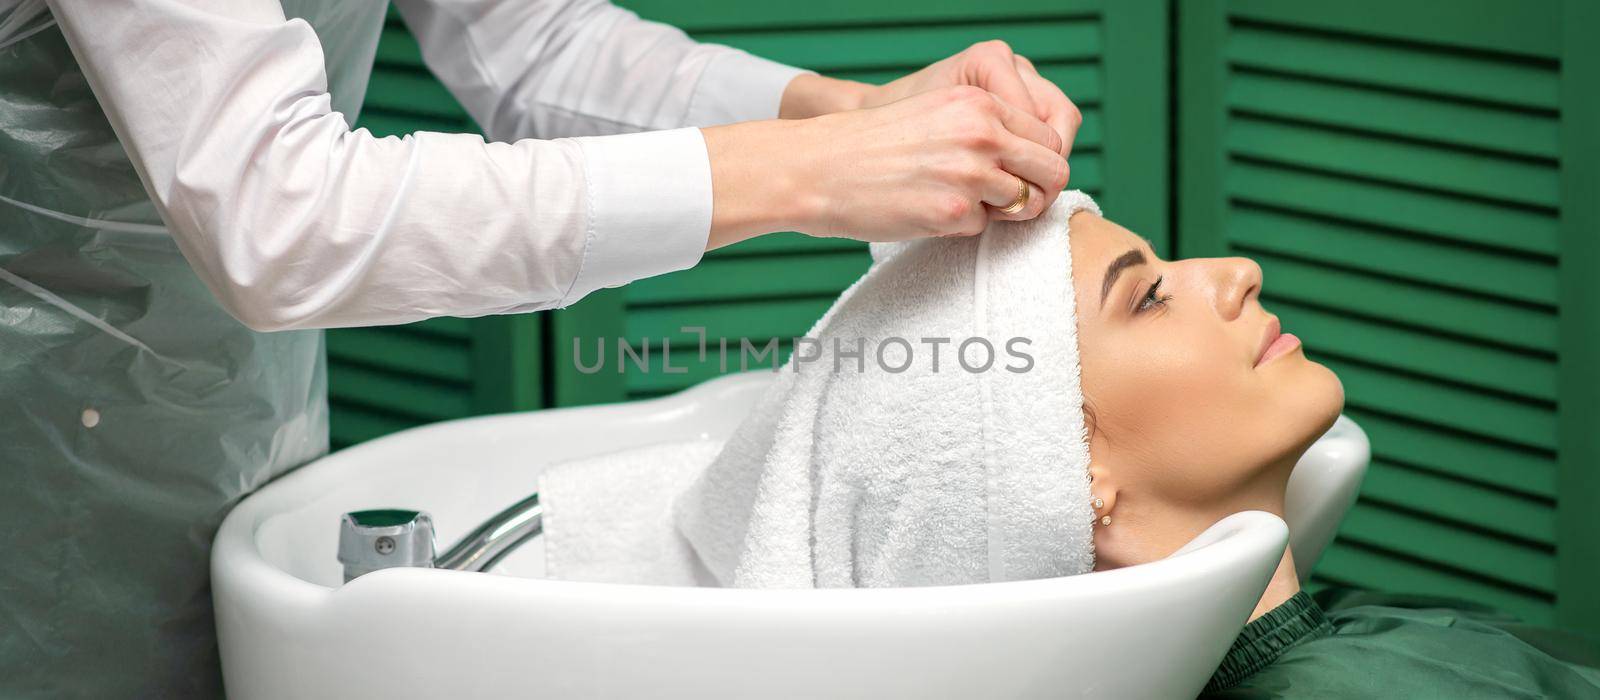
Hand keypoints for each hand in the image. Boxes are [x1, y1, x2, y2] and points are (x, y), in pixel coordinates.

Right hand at [863, 41, 1081, 210]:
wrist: (820, 168)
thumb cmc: (874, 145)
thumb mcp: (936, 112)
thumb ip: (985, 125)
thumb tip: (1034, 160)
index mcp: (979, 103)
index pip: (1048, 138)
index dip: (1037, 164)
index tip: (1018, 177)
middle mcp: (982, 133)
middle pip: (1053, 172)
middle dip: (1038, 192)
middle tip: (1009, 203)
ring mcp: (970, 174)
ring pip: (1024, 204)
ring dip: (998, 211)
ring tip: (958, 203)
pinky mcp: (953, 212)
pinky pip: (982, 229)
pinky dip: (959, 227)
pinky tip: (925, 211)